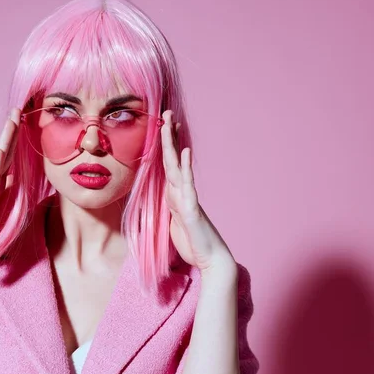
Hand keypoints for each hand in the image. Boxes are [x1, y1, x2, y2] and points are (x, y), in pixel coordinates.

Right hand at [0, 108, 20, 261]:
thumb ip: (3, 193)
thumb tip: (15, 181)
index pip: (9, 159)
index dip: (17, 141)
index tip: (24, 123)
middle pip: (4, 152)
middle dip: (12, 131)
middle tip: (19, 110)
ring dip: (6, 139)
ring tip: (13, 120)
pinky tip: (1, 151)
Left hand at [161, 110, 235, 272]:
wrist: (210, 260)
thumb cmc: (193, 243)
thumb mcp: (175, 222)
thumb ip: (172, 206)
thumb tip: (168, 194)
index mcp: (176, 195)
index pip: (168, 165)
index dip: (164, 145)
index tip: (163, 126)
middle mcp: (182, 192)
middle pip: (171, 159)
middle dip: (167, 136)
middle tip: (165, 113)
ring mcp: (187, 198)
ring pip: (176, 166)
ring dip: (171, 144)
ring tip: (169, 123)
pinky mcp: (191, 209)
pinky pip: (186, 185)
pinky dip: (184, 168)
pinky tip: (184, 151)